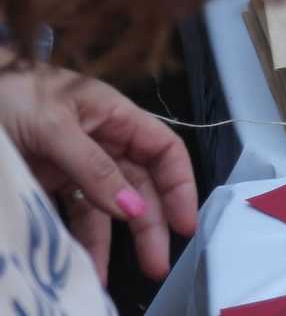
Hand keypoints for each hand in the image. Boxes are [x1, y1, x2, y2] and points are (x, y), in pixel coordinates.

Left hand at [0, 67, 198, 282]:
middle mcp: (102, 140)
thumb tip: (132, 210)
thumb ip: (93, 169)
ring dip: (112, 242)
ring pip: (105, 206)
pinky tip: (81, 263)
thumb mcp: (55, 126)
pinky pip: (70, 214)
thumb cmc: (11, 93)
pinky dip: (77, 240)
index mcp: (116, 116)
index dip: (180, 186)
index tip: (183, 225)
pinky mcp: (47, 181)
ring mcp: (74, 163)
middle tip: (156, 265)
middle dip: (149, 225)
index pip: (164, 152)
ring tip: (111, 279)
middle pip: (139, 185)